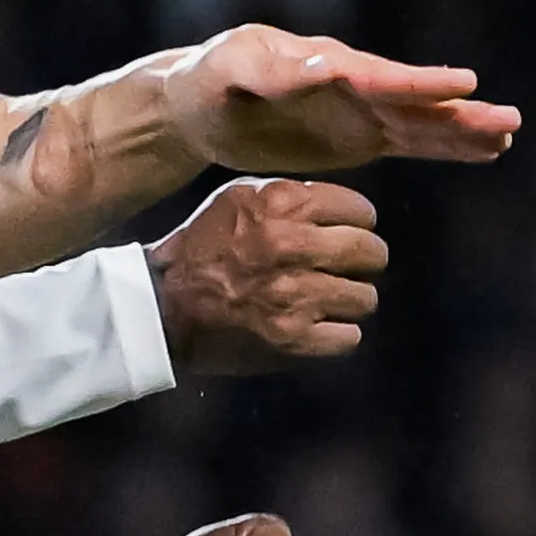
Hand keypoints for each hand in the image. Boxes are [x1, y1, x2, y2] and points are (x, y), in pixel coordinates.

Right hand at [147, 179, 386, 375]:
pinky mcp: (294, 339)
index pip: (360, 210)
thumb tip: (337, 205)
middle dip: (365, 261)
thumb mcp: (237, 200)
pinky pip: (349, 337)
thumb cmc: (202, 249)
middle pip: (371, 253)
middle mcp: (293, 246)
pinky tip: (317, 328)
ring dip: (349, 301)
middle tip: (349, 269)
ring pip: (365, 298)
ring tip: (327, 301)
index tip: (349, 233)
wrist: (163, 308)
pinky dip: (336, 335)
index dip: (359, 223)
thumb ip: (288, 196)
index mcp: (282, 205)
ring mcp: (296, 296)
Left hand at [160, 26, 516, 175]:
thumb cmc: (209, 79)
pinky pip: (412, 142)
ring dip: (464, 129)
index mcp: (321, 64)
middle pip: (412, 99)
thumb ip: (270, 72)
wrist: (202, 103)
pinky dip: (447, 147)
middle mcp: (352, 83)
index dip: (417, 83)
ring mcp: (361, 110)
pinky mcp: (362, 136)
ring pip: (421, 122)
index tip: (463, 84)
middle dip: (457, 111)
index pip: (375, 76)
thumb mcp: (228, 70)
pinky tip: (486, 149)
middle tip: (510, 119)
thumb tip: (320, 69)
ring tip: (510, 132)